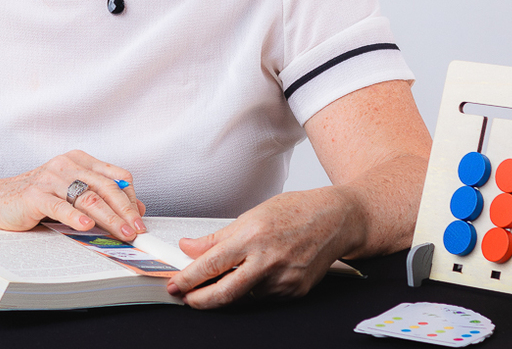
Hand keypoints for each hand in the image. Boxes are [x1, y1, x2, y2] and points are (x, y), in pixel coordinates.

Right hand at [0, 150, 145, 240]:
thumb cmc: (35, 198)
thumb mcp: (71, 193)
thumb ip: (100, 197)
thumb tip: (137, 208)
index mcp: (78, 160)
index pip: (116, 175)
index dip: (131, 197)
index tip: (141, 218)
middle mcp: (66, 165)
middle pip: (106, 186)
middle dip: (126, 210)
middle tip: (137, 230)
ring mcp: (50, 179)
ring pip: (88, 197)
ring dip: (110, 218)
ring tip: (122, 233)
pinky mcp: (34, 195)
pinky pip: (60, 206)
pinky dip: (75, 216)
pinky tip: (86, 226)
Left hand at [165, 187, 356, 307]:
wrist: (335, 220)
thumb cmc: (295, 211)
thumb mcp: (250, 216)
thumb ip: (217, 237)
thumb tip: (189, 247)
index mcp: (253, 236)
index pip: (212, 264)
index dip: (189, 278)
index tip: (175, 284)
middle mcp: (268, 260)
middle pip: (225, 292)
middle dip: (200, 300)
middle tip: (186, 298)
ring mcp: (283, 279)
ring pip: (245, 294)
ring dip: (232, 288)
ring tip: (238, 270)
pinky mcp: (295, 291)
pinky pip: (265, 296)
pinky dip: (256, 287)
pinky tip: (263, 271)